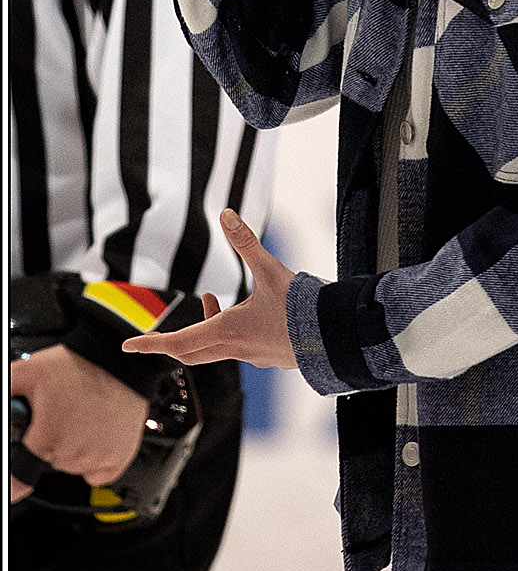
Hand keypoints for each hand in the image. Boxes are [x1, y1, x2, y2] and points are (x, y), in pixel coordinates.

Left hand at [9, 345, 147, 495]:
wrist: (122, 362)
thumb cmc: (80, 366)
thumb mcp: (29, 371)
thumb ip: (6, 393)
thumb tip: (2, 407)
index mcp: (48, 437)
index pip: (19, 479)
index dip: (16, 475)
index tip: (18, 476)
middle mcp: (74, 453)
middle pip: (48, 462)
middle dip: (50, 443)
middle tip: (61, 416)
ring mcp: (98, 458)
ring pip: (72, 467)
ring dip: (73, 450)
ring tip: (81, 419)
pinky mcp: (119, 458)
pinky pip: (97, 475)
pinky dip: (95, 461)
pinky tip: (96, 435)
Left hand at [123, 210, 297, 369]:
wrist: (336, 338)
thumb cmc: (302, 307)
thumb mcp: (271, 270)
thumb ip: (246, 242)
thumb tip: (225, 214)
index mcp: (227, 332)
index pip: (177, 343)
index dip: (150, 343)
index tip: (128, 346)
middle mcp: (236, 349)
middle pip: (191, 352)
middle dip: (172, 341)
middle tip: (156, 337)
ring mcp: (253, 356)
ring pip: (215, 350)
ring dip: (204, 328)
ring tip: (211, 298)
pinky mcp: (270, 356)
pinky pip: (237, 349)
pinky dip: (227, 333)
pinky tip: (246, 313)